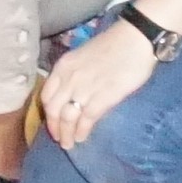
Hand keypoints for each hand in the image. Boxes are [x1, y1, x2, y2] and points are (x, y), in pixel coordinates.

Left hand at [36, 17, 160, 149]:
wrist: (135, 38)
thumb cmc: (113, 45)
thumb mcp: (83, 56)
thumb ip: (73, 73)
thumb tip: (71, 93)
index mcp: (63, 66)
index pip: (46, 95)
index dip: (47, 113)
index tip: (52, 123)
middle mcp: (69, 78)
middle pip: (53, 110)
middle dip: (55, 128)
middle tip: (60, 139)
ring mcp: (85, 88)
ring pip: (67, 118)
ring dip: (67, 134)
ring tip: (70, 144)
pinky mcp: (103, 97)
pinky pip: (86, 119)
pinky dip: (82, 131)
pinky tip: (83, 137)